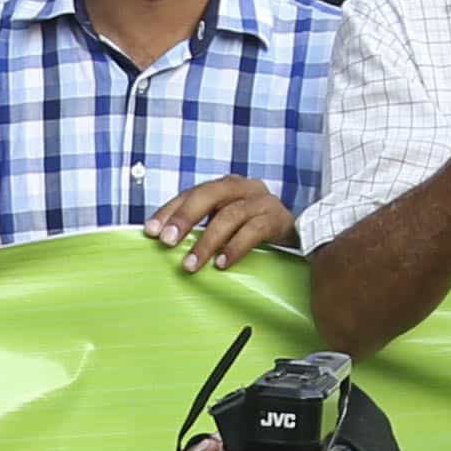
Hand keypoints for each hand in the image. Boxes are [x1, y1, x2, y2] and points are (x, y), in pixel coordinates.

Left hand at [142, 174, 294, 272]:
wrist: (299, 236)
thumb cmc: (256, 230)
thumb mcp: (226, 225)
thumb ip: (202, 228)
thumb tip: (166, 243)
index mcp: (226, 187)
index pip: (192, 193)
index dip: (169, 210)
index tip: (150, 231)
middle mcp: (243, 188)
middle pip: (209, 195)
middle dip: (185, 218)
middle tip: (167, 242)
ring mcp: (262, 201)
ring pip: (230, 215)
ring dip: (207, 241)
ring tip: (191, 264)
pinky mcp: (278, 219)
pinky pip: (254, 231)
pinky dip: (235, 248)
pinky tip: (221, 264)